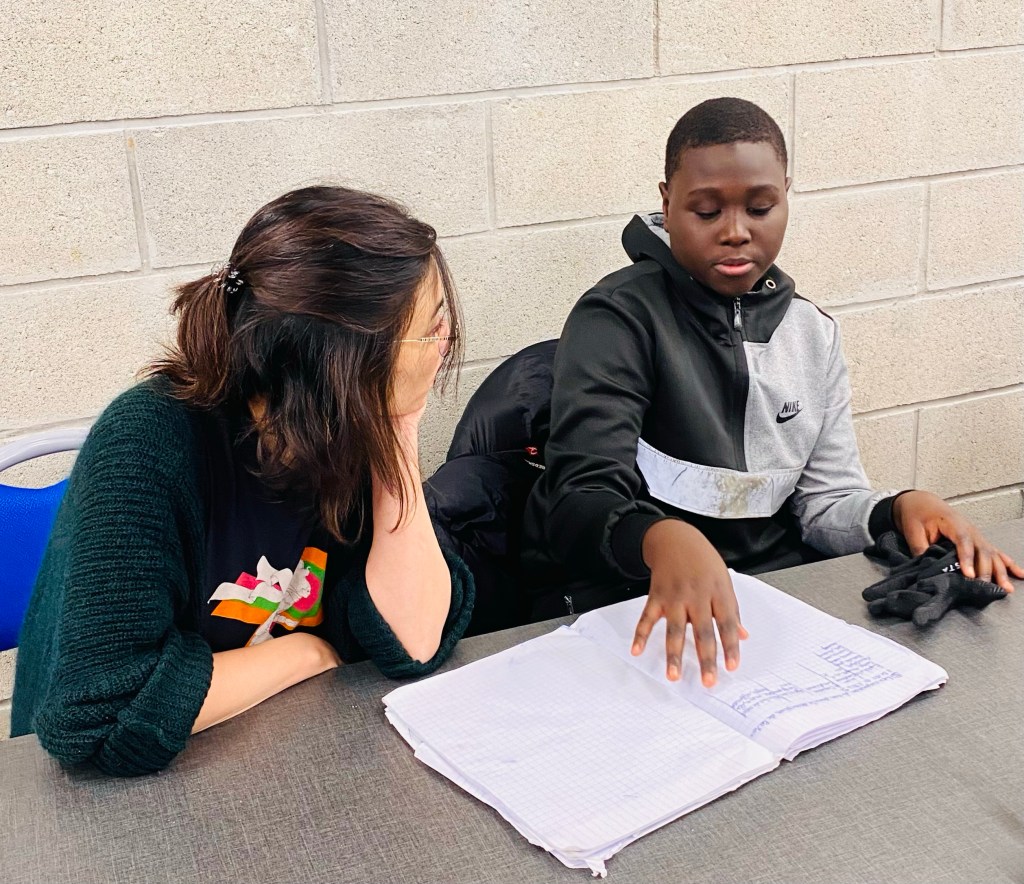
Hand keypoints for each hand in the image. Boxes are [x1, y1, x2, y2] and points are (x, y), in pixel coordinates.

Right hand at [633, 520, 747, 685]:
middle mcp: (697, 596)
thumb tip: (743, 636)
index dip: (730, 646)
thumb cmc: (703, 560)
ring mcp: (675, 596)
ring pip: (674, 629)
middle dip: (706, 658)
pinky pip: (647, 618)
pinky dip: (640, 634)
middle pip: (702, 631)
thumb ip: (731, 610)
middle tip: (708, 680)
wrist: (676, 538)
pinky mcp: (656, 596)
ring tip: (674, 675)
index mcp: (718, 592)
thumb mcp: (724, 580)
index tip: (732, 667)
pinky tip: (637, 650)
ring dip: (673, 654)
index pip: (727, 624)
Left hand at [892, 491, 1022, 592]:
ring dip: (1000, 571)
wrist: (923, 502)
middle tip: (984, 588)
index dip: (967, 558)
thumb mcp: (912, 530)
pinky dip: (1009, 564)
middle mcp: (970, 529)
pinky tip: (1020, 575)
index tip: (969, 575)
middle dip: (985, 570)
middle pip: (982, 550)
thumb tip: (927, 569)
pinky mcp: (979, 540)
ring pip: (993, 554)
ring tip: (1006, 588)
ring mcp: (977, 535)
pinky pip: (997, 552)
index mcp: (952, 523)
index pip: (963, 541)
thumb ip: (921, 548)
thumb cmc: (917, 515)